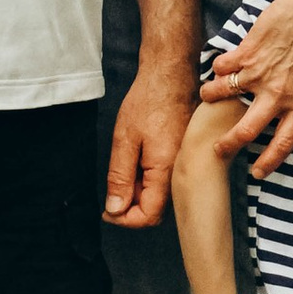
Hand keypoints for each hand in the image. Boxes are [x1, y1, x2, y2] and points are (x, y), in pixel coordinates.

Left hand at [105, 70, 194, 226]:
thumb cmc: (149, 101)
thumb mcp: (124, 140)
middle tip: (113, 189)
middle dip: (132, 207)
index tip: (107, 210)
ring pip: (161, 195)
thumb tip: (115, 210)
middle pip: (156, 210)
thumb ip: (120, 178)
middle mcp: (181, 172)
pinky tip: (138, 160)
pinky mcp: (184, 157)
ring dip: (140, 191)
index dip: (125, 219)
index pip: (149, 216)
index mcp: (166, 171)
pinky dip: (149, 178)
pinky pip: (167, 179)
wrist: (171, 75)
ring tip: (125, 166)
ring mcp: (184, 165)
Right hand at [199, 0, 292, 177]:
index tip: (257, 174)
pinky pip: (221, 68)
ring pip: (221, 94)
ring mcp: (260, 75)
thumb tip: (277, 128)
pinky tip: (222, 66)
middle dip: (228, 143)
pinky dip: (218, 68)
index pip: (284, 143)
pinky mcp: (246, 54)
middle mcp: (279, 94)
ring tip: (208, 95)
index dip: (269, 162)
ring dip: (210, 96)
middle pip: (246, 130)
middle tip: (219, 148)